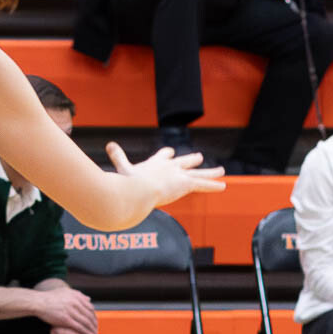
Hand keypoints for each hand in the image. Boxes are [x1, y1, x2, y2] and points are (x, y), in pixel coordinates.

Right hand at [35, 285, 97, 333]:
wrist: (39, 302)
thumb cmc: (50, 297)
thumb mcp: (65, 292)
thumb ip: (78, 295)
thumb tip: (89, 299)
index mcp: (76, 296)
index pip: (90, 307)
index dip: (94, 315)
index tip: (95, 320)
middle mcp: (75, 303)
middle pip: (89, 314)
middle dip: (94, 323)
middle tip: (97, 328)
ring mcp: (71, 311)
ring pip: (85, 321)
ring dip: (92, 328)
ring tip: (95, 333)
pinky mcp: (66, 319)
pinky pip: (79, 326)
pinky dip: (85, 331)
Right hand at [105, 142, 224, 206]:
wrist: (140, 189)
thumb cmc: (129, 182)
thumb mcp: (122, 168)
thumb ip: (118, 156)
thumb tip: (108, 144)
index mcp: (155, 163)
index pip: (164, 156)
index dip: (167, 155)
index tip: (170, 153)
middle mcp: (170, 167)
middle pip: (184, 161)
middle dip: (192, 160)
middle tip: (198, 157)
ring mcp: (180, 175)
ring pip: (199, 173)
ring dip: (210, 172)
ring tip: (221, 170)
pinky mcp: (186, 184)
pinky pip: (203, 185)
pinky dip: (213, 185)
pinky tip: (224, 186)